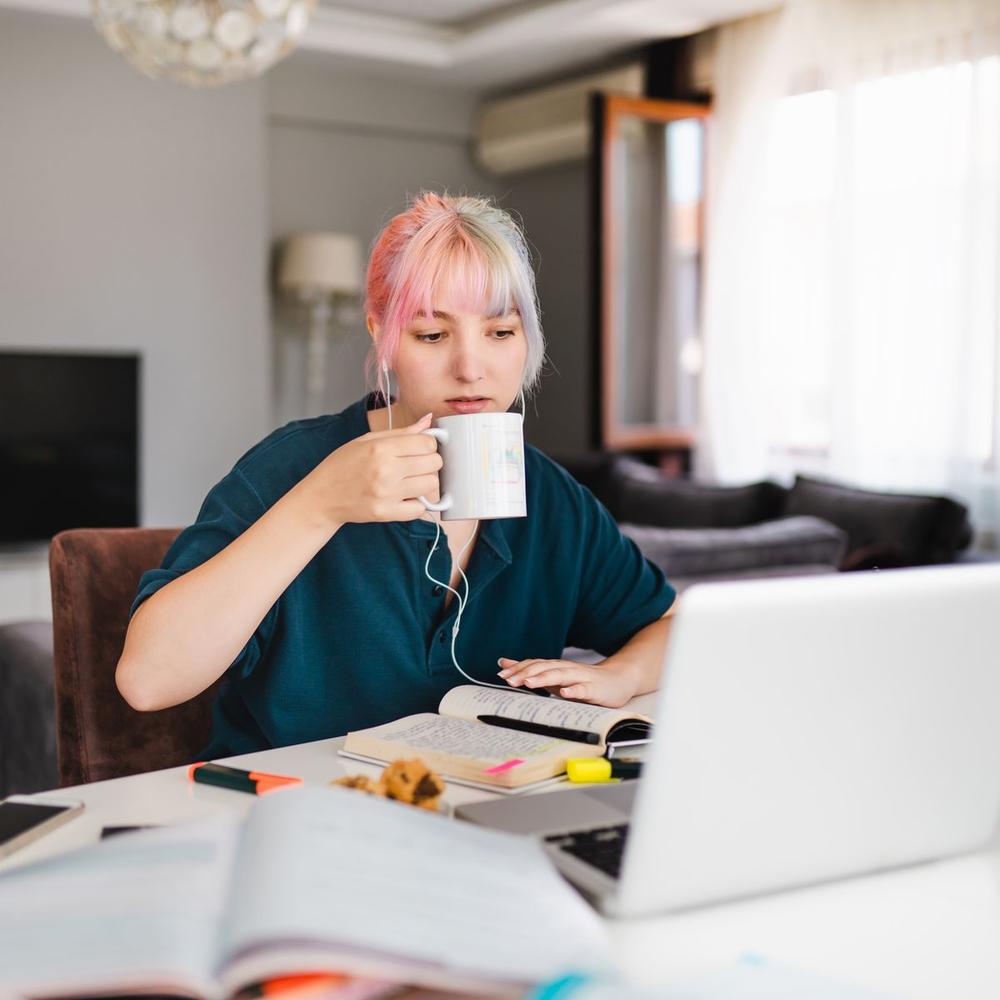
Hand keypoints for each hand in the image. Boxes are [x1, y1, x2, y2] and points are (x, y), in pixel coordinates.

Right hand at [301, 412, 443, 526]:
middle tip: (415, 464)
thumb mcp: (367, 440)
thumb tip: (428, 419)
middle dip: (429, 461)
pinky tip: (404, 497)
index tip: (420, 448)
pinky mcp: (386, 513)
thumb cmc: (343, 465)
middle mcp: (386, 470)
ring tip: (409, 481)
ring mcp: (387, 494)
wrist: (322, 497)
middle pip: (434, 463)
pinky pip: (420, 509)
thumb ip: (401, 432)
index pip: (427, 442)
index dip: (428, 443)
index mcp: (381, 448)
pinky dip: (417, 503)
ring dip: (425, 482)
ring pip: (431, 485)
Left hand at [497, 657, 639, 707]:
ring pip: (561, 676)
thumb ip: (532, 671)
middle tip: (509, 680)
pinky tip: (565, 693)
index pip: (535, 664)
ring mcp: (581, 678)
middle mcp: (567, 669)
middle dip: (526, 674)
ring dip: (544, 678)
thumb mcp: (555, 675)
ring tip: (529, 683)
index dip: (518, 669)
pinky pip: (583, 689)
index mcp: (557, 667)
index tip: (502, 675)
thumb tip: (504, 664)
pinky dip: (573, 690)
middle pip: (544, 668)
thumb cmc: (584, 680)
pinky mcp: (595, 689)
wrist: (619, 679)